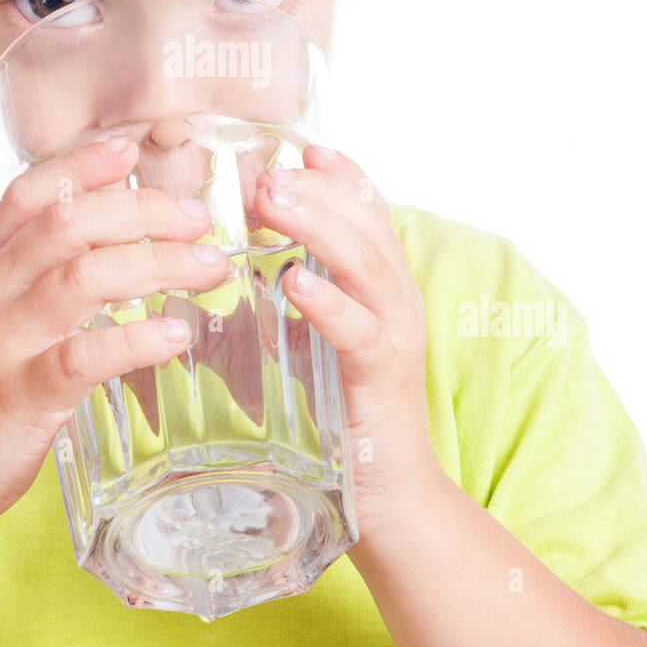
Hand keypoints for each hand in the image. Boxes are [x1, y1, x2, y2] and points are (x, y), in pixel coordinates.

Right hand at [0, 137, 229, 538]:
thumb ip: (31, 282)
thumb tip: (109, 254)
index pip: (28, 194)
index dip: (80, 165)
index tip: (132, 147)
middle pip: (70, 223)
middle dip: (143, 210)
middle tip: (199, 219)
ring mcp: (3, 343)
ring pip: (82, 278)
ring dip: (156, 264)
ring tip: (209, 268)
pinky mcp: (19, 397)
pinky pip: (82, 357)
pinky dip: (134, 341)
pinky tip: (175, 336)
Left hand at [253, 145, 443, 533]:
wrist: (392, 497)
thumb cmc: (346, 418)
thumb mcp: (321, 345)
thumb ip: (298, 303)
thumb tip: (249, 264)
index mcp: (382, 287)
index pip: (371, 213)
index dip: (342, 176)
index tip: (305, 149)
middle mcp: (397, 300)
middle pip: (367, 223)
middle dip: (319, 190)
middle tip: (269, 169)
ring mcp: (395, 336)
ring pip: (365, 263)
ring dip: (318, 226)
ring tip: (275, 200)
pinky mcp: (382, 379)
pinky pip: (358, 331)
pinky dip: (327, 302)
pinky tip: (294, 283)